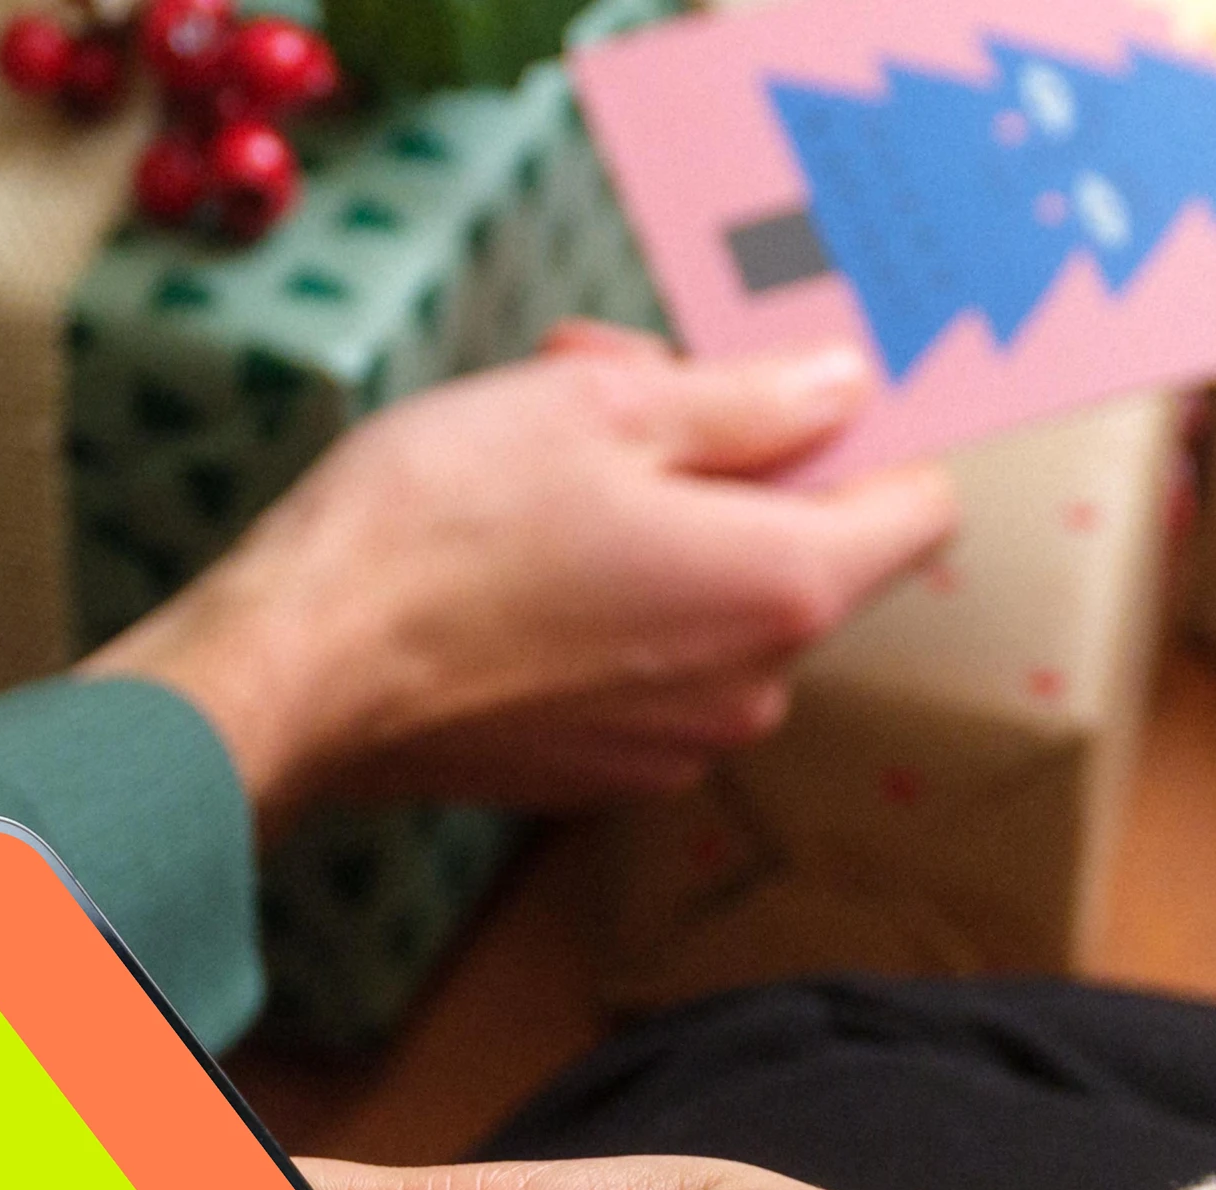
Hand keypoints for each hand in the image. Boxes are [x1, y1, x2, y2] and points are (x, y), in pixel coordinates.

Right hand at [85, 322, 955, 821]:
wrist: (297, 671)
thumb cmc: (440, 526)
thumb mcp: (605, 409)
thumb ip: (751, 402)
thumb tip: (844, 388)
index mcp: (783, 588)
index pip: (918, 509)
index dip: (862, 437)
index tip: (782, 395)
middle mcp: (751, 689)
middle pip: (800, 552)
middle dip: (723, 467)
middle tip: (602, 391)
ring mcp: (672, 746)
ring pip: (711, 608)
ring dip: (654, 529)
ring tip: (531, 466)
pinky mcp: (594, 775)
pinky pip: (643, 670)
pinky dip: (604, 609)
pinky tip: (506, 561)